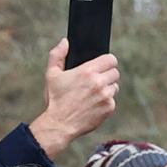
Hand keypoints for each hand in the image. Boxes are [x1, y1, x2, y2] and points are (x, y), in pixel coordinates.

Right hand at [30, 38, 119, 157]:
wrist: (60, 123)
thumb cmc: (55, 99)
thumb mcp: (51, 74)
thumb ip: (58, 55)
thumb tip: (65, 42)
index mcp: (87, 72)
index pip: (111, 59)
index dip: (107, 61)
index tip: (102, 65)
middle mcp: (99, 83)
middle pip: (115, 72)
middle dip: (107, 74)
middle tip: (96, 80)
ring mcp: (106, 96)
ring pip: (115, 86)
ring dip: (107, 88)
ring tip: (92, 93)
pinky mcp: (110, 108)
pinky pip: (113, 100)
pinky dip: (106, 101)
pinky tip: (93, 104)